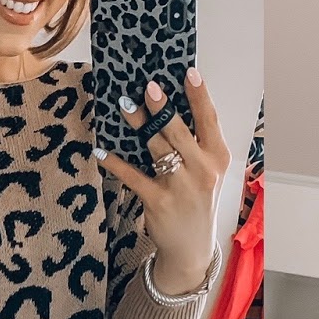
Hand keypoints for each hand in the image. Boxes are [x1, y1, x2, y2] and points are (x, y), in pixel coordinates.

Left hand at [95, 67, 231, 291]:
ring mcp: (181, 186)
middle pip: (180, 131)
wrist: (191, 247)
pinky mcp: (159, 201)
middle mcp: (202, 170)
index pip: (210, 120)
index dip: (200, 95)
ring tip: (124, 103)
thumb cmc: (197, 200)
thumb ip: (196, 142)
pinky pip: (134, 176)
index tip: (189, 72)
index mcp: (217, 158)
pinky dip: (115, 163)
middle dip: (163, 108)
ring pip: (157, 148)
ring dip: (139, 124)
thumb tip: (170, 104)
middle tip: (149, 86)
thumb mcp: (208, 171)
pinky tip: (101, 151)